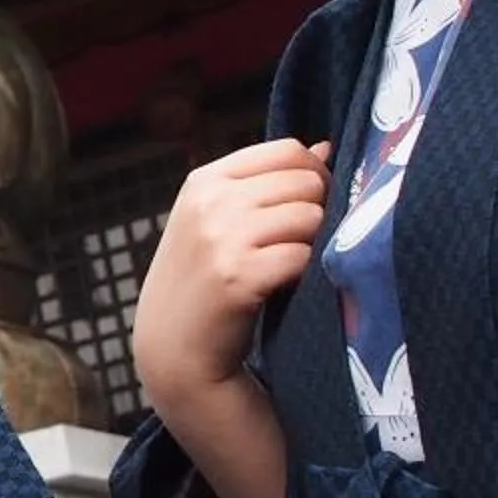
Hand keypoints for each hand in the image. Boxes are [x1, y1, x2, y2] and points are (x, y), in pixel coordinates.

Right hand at [131, 138, 332, 409]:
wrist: (173, 348)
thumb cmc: (200, 283)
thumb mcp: (217, 221)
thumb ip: (266, 184)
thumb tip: (325, 148)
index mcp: (205, 180)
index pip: (286, 150)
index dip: (313, 175)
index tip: (308, 205)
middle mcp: (211, 202)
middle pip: (305, 181)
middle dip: (316, 211)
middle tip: (298, 243)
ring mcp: (222, 238)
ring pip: (310, 216)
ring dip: (312, 244)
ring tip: (289, 266)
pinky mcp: (239, 276)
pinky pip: (303, 256)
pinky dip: (304, 273)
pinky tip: (285, 287)